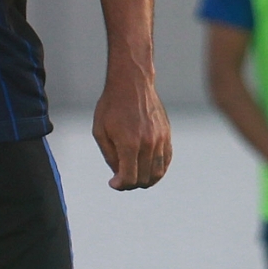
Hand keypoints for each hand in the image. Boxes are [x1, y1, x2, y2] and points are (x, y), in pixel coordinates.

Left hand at [93, 71, 170, 189]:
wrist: (132, 83)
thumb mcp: (100, 132)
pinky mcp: (167, 134)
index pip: (129, 178)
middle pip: (144, 179)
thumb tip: (119, 174)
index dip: (120, 185)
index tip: (113, 183)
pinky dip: (158, 169)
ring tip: (134, 176)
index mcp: (129, 144)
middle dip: (131, 184)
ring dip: (146, 179)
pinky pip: (166, 160)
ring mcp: (160, 139)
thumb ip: (110, 156)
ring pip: (158, 173)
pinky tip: (147, 168)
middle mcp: (148, 144)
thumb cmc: (111, 106)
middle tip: (121, 179)